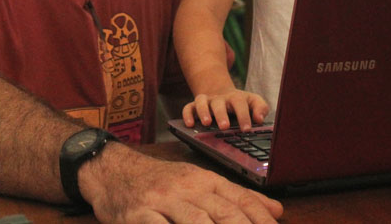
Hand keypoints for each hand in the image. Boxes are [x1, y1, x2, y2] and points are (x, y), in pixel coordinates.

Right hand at [82, 145, 281, 222]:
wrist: (114, 171)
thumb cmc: (162, 183)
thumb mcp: (200, 183)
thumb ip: (236, 197)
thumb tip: (277, 210)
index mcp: (206, 181)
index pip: (241, 199)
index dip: (261, 218)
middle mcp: (188, 188)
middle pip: (224, 212)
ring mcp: (163, 201)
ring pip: (196, 221)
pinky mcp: (140, 215)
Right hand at [182, 89, 269, 131]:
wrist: (222, 93)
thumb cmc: (240, 102)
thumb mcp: (253, 101)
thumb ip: (261, 108)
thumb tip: (259, 119)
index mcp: (235, 97)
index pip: (240, 103)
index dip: (243, 116)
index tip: (247, 129)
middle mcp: (219, 98)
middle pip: (219, 103)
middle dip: (221, 114)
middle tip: (224, 127)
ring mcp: (206, 101)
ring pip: (201, 101)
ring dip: (203, 112)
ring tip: (206, 123)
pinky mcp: (195, 105)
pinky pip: (188, 107)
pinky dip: (187, 115)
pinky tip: (190, 124)